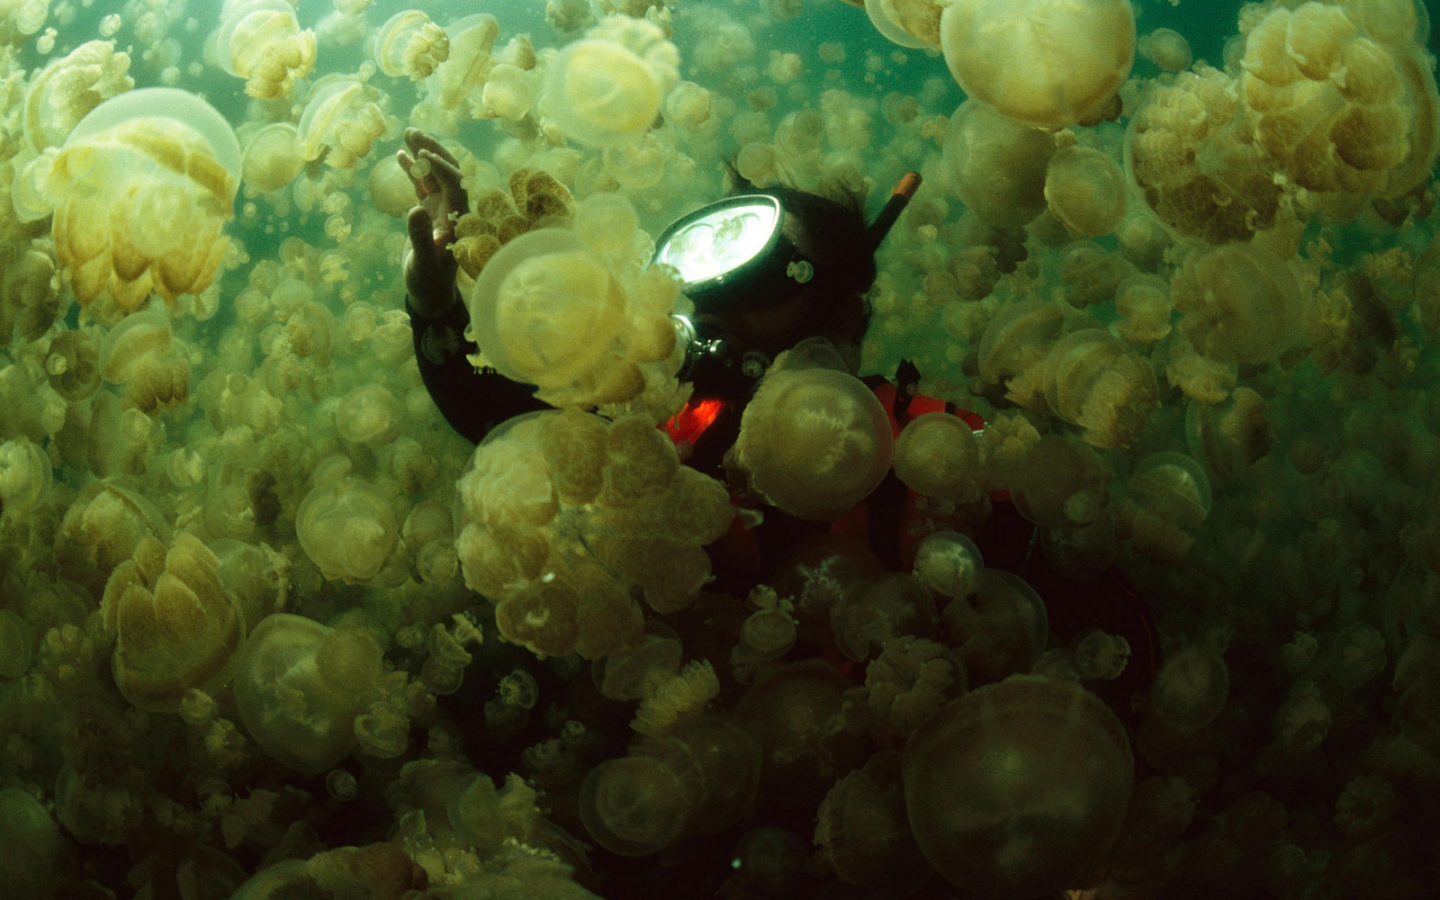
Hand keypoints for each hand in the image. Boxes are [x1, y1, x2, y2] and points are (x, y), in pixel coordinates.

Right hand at [398, 128, 468, 318]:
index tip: (422, 152)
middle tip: (414, 132)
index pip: (455, 185)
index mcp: (457, 220)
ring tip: (408, 133)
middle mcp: (452, 210)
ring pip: (435, 175)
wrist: (430, 292)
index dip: (441, 168)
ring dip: (424, 154)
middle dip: (433, 151)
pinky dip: (414, 169)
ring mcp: (441, 209)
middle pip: (448, 173)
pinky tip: (401, 154)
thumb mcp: (422, 264)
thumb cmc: (428, 281)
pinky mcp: (429, 212)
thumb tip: (414, 210)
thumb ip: (420, 238)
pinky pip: (423, 185)